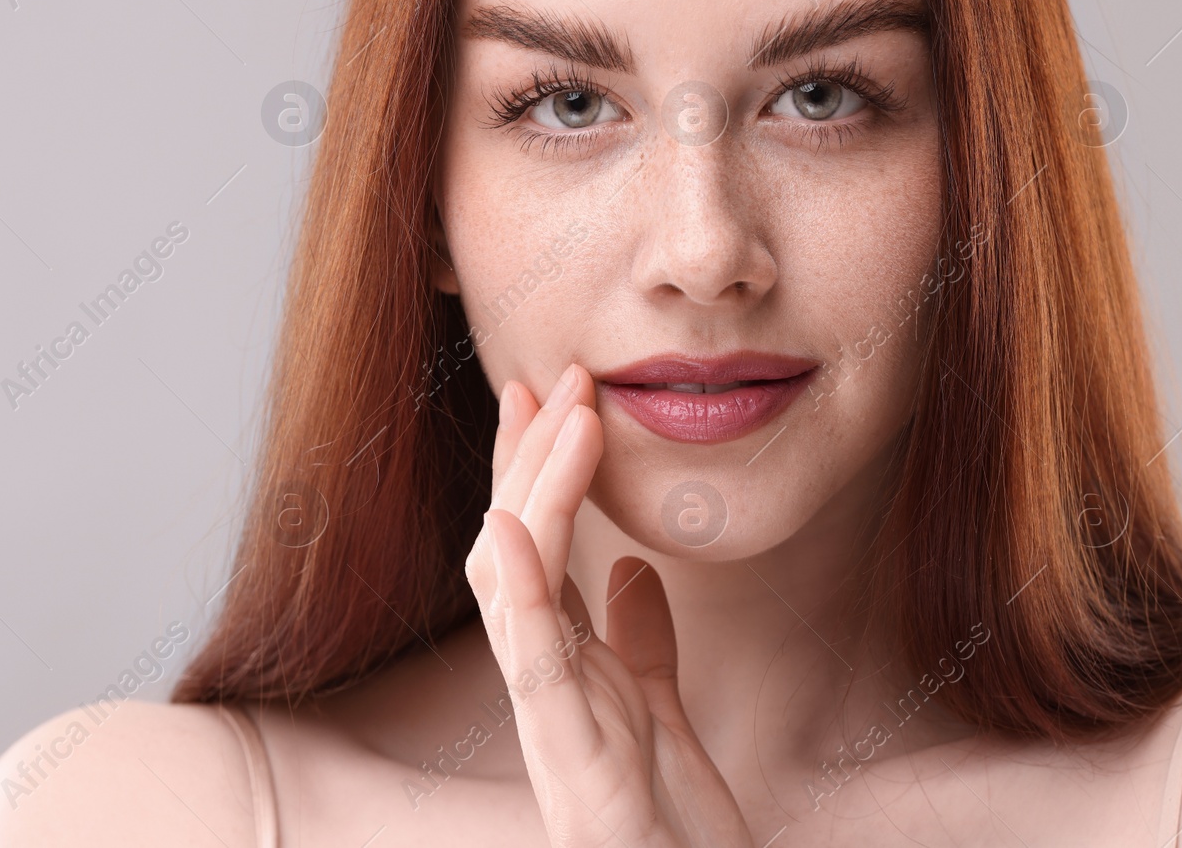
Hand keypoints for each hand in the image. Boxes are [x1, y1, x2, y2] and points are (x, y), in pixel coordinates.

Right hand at [464, 363, 752, 846]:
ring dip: (533, 491)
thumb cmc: (671, 827)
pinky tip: (511, 522)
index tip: (552, 396)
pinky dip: (518, 588)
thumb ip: (640, 643)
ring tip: (560, 414)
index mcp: (564, 668)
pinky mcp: (570, 759)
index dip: (535, 468)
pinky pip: (531, 662)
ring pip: (512, 584)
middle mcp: (543, 683)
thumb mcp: (660, 714)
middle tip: (553, 378)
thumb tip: (632, 571)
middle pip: (511, 546)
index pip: (534, 546)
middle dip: (525, 457)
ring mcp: (549, 719)